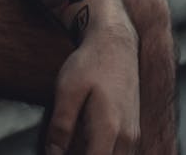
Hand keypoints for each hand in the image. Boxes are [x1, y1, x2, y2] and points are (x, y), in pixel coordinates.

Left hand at [45, 22, 140, 154]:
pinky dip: (101, 151)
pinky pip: (118, 153)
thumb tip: (53, 154)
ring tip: (74, 141)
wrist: (116, 42)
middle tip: (65, 146)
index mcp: (109, 129)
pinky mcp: (132, 131)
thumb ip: (61, 126)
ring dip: (93, 154)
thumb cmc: (92, 62)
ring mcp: (132, 135)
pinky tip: (84, 138)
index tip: (60, 153)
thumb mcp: (67, 89)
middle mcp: (127, 138)